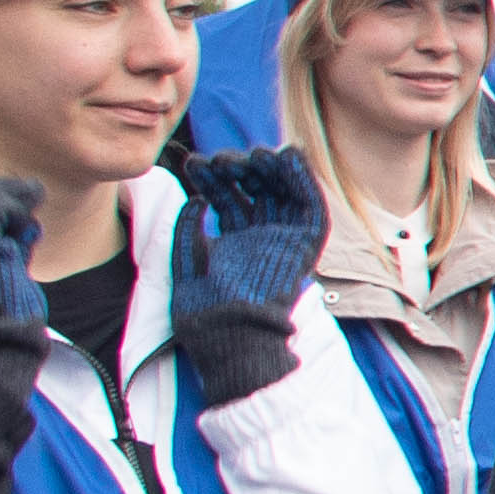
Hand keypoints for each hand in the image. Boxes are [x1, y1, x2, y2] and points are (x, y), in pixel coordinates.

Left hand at [164, 148, 327, 408]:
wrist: (229, 340)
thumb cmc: (203, 316)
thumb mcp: (183, 266)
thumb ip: (186, 232)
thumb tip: (194, 199)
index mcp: (235, 245)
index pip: (229, 200)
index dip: (214, 178)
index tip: (195, 162)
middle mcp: (261, 242)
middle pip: (257, 192)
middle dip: (241, 168)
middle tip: (223, 158)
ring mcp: (284, 244)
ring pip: (285, 194)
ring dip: (272, 168)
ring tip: (252, 152)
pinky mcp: (305, 249)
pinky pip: (311, 209)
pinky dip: (304, 181)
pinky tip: (287, 156)